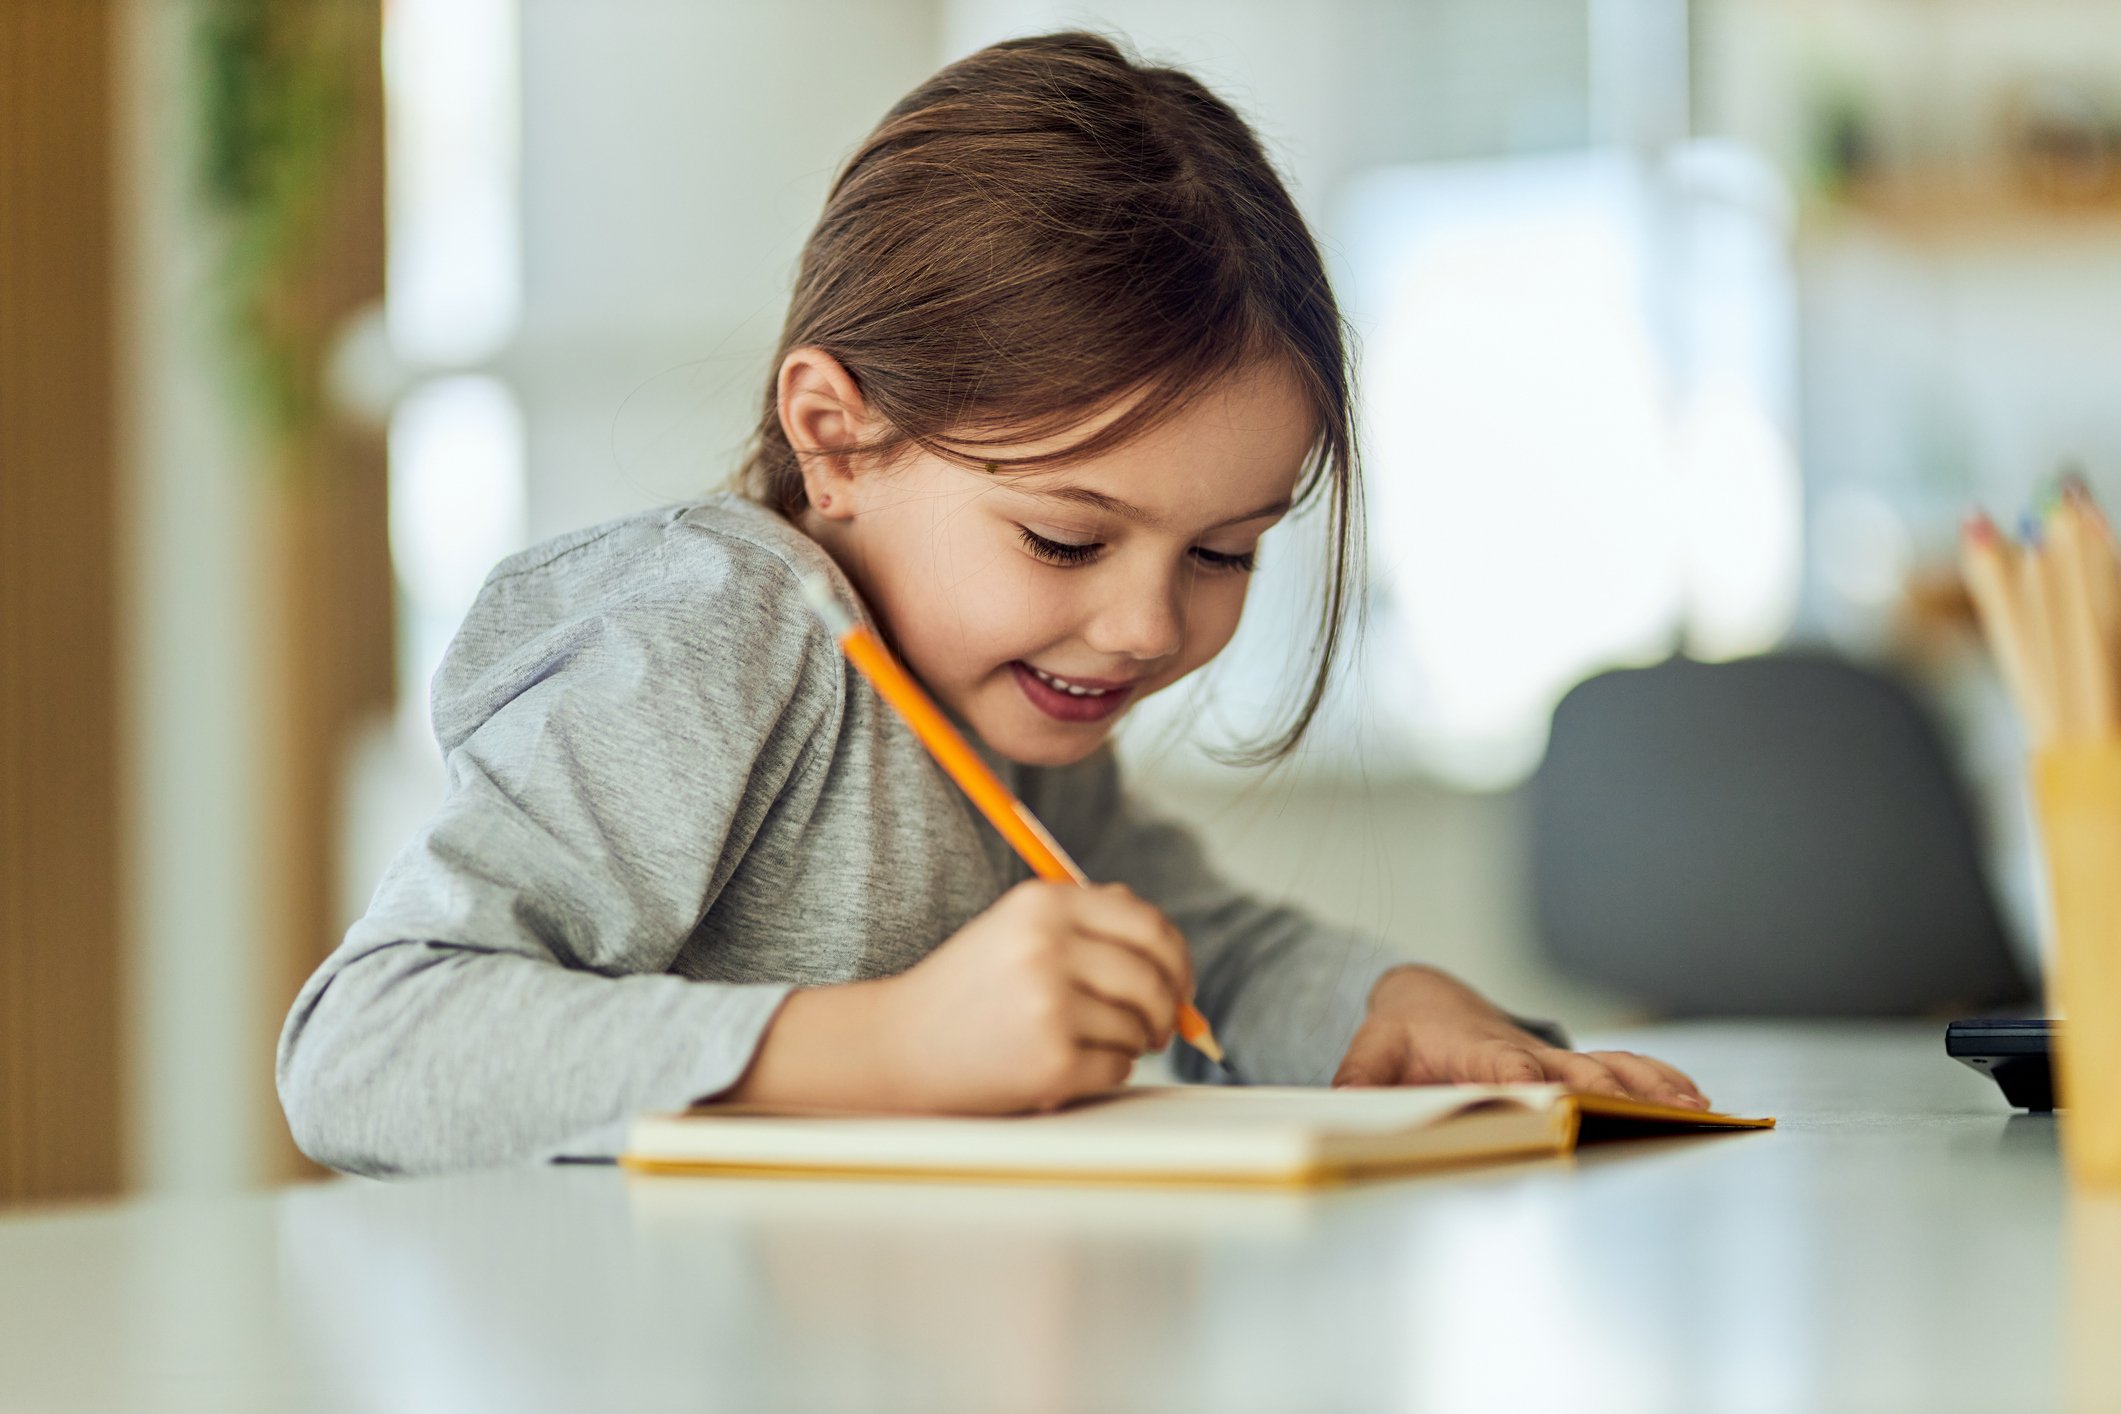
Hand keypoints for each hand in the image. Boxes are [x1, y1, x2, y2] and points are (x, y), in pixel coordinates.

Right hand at [727, 880, 1193, 1114]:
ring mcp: (1050, 1004)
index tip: (1179, 981)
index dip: (1175, 957)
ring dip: (1131, 1042)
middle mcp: (1047, 946)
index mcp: (1043, 904)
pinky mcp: (1051, 1059)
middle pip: (1153, 976)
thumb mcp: (1018, 930)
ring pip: (1139, 1025)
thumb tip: (1167, 944)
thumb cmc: (969, 990)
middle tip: (1158, 1026)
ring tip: (1093, 1043)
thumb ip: (1089, 921)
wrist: (900, 1046)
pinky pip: (1118, 1066)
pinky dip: (1107, 1071)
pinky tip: (1071, 1065)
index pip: (1147, 924)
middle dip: (1166, 1008)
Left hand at [1331, 966, 1709, 1109]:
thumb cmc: (1403, 1034)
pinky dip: (1662, 1081)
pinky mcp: (1574, 1066)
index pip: (1505, 1068)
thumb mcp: (1370, 1052)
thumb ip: (1357, 1080)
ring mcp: (1556, 1059)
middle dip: (1605, 1093)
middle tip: (1639, 1113)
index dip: (1527, 1084)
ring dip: (1649, 1089)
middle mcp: (1526, 1054)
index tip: (1553, 1101)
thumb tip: (1342, 1111)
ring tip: (1694, 1109)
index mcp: (1476, 1050)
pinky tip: (1699, 1101)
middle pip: (1573, 1073)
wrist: (1428, 1002)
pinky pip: (1626, 1068)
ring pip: (1610, 1068)